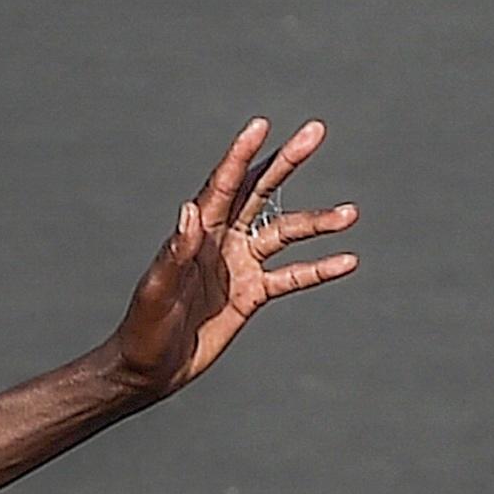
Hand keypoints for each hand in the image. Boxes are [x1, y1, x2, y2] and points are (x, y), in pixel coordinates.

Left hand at [108, 118, 357, 396]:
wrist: (149, 369)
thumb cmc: (142, 330)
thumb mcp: (155, 292)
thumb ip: (173, 254)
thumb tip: (190, 210)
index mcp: (195, 234)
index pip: (223, 186)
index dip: (240, 155)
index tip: (261, 125)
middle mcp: (220, 242)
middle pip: (260, 193)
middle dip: (286, 162)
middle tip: (316, 131)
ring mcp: (239, 266)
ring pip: (285, 233)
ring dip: (317, 222)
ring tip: (350, 213)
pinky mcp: (252, 294)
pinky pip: (293, 276)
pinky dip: (320, 268)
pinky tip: (348, 261)